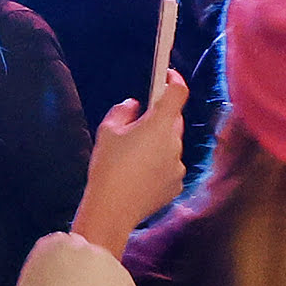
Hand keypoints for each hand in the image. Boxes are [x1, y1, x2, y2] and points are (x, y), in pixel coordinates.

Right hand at [72, 65, 191, 252]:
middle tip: (139, 123)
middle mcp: (175, 143)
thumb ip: (123, 110)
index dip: (174, 80)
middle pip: (174, 120)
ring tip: (135, 155)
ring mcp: (178, 165)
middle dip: (160, 117)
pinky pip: (171, 166)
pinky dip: (161, 164)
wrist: (113, 208)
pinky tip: (141, 174)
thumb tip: (135, 105)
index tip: (166, 76)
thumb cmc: (109, 166)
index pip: (178, 93)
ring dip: (160, 143)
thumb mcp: (107, 130)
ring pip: (172, 145)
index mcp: (159, 124)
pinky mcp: (176, 184)